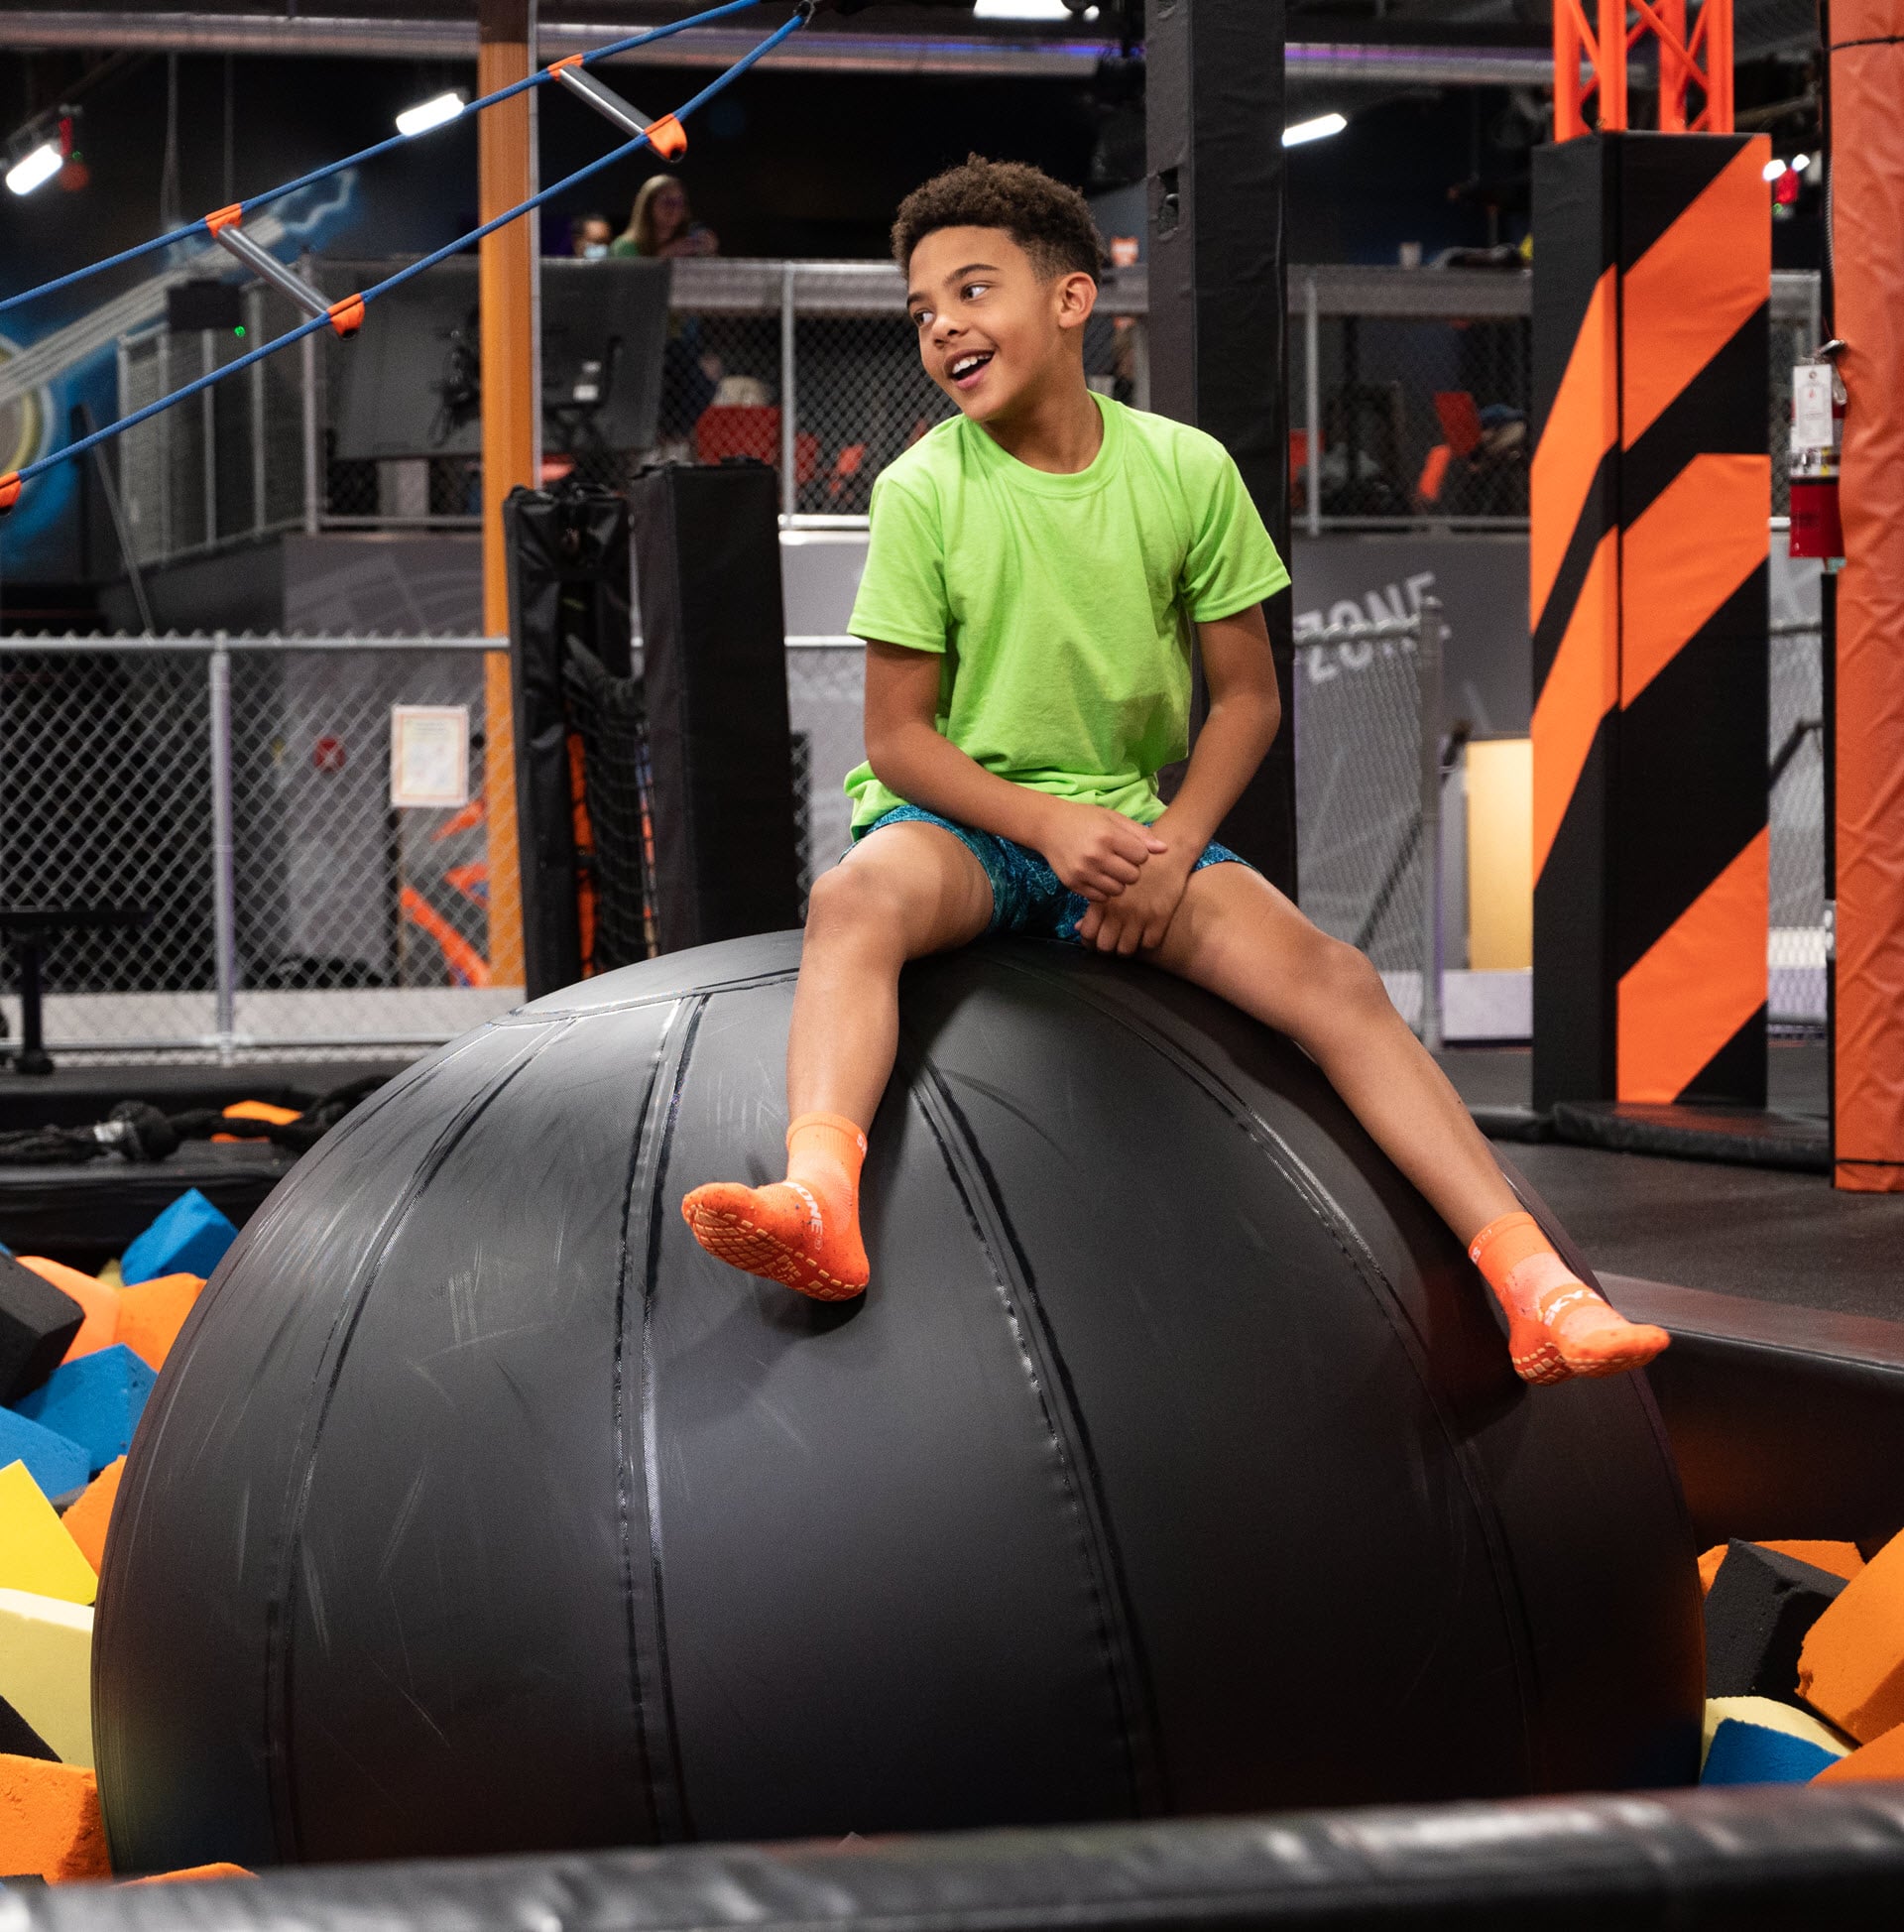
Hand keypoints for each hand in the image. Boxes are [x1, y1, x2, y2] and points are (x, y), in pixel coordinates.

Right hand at [1035, 800, 1166, 901]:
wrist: (1049, 826)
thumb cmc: (1086, 820)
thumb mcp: (1113, 819)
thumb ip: (1140, 834)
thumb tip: (1165, 849)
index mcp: (1108, 836)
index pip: (1142, 857)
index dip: (1138, 853)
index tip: (1127, 847)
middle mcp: (1095, 856)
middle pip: (1132, 877)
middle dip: (1130, 869)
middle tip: (1118, 859)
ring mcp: (1083, 872)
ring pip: (1118, 890)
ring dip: (1117, 881)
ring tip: (1108, 868)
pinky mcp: (1073, 885)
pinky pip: (1101, 897)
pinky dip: (1102, 889)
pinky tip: (1096, 875)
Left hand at [1074, 839, 1194, 954]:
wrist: (1168, 851)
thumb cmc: (1133, 861)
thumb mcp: (1107, 875)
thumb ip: (1092, 903)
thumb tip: (1078, 927)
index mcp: (1103, 900)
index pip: (1087, 933)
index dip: (1089, 941)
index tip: (1095, 939)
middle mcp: (1119, 911)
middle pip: (1105, 946)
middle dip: (1106, 947)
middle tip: (1111, 942)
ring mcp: (1140, 916)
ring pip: (1126, 949)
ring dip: (1125, 948)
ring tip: (1127, 941)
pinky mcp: (1160, 918)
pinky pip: (1149, 943)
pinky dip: (1146, 942)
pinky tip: (1145, 934)